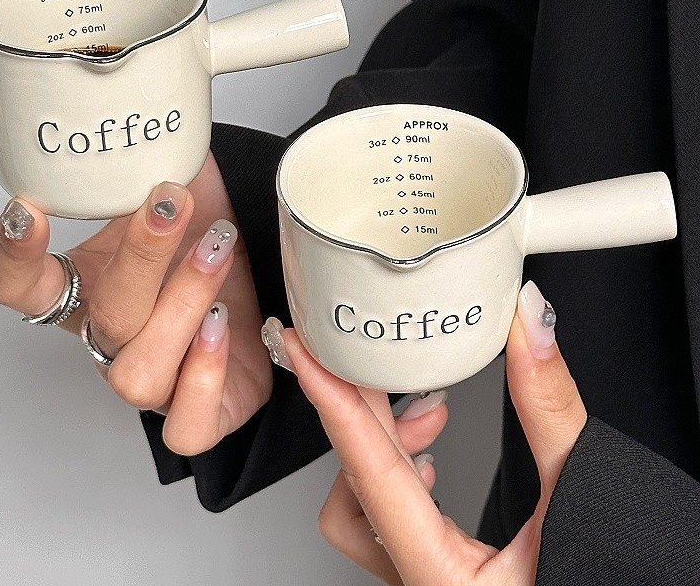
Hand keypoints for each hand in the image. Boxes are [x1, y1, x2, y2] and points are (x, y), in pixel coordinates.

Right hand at [0, 153, 271, 454]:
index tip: (29, 209)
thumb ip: (149, 162)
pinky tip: (223, 325)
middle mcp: (116, 339)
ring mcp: (157, 378)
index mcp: (90, 288)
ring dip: (182, 306)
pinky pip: (188, 426)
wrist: (263, 272)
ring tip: (217, 252)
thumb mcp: (176, 183)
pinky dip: (205, 376)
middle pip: (104, 318)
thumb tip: (144, 120)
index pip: (19, 289)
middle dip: (142, 257)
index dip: (12, 258)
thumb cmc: (213, 228)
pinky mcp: (205, 409)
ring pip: (139, 375)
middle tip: (174, 204)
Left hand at [265, 281, 586, 585]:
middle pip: (355, 480)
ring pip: (362, 503)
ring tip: (425, 405)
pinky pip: (388, 515)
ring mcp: (422, 574)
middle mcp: (418, 577)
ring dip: (385, 444)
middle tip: (358, 351)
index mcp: (439, 573)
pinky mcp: (435, 569)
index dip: (331, 400)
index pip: (368, 469)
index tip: (304, 353)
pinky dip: (399, 470)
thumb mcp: (582, 498)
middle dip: (361, 409)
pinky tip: (428, 451)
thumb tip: (531, 325)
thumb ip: (551, 409)